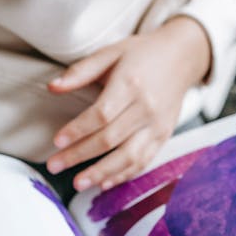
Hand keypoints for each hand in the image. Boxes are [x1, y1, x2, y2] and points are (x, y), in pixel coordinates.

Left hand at [46, 16, 211, 191]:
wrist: (183, 56)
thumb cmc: (142, 53)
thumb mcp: (110, 53)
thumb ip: (81, 71)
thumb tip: (52, 87)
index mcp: (130, 83)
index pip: (101, 114)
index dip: (78, 130)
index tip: (57, 141)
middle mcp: (146, 107)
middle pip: (110, 139)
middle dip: (80, 155)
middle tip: (55, 165)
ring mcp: (158, 124)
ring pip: (128, 156)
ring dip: (101, 173)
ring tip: (78, 183)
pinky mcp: (164, 135)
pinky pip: (144, 160)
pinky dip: (124, 175)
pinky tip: (104, 182)